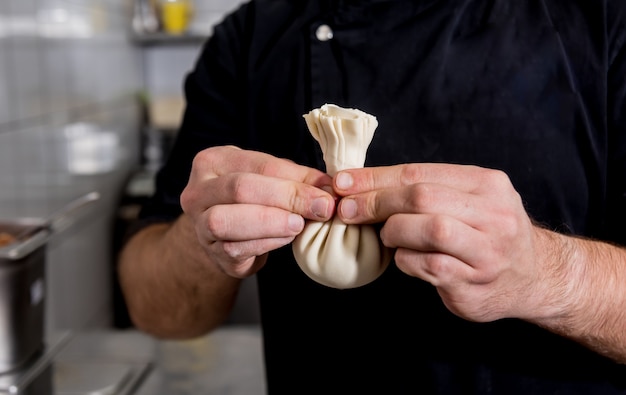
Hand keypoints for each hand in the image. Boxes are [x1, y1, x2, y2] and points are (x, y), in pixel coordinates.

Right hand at [181, 146, 334, 277]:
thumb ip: (297, 179)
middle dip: (287, 198)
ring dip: (272, 222)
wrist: (227, 235)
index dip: (296, 179)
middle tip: (321, 208)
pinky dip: (265, 243)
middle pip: (241, 188)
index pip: (259, 165)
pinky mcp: (210, 252)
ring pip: (228, 220)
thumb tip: (331, 187)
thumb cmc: (252, 200)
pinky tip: (285, 239)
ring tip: (299, 224)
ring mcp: (198, 224)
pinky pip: (234, 248)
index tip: (328, 192)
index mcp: (213, 161)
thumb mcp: (271, 180)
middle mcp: (198, 191)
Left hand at [333, 163, 570, 322]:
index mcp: (486, 183)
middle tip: (348, 209)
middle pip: (422, 197)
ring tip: (386, 236)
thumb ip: (427, 190)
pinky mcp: (476, 282)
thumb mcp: (470, 200)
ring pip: (430, 229)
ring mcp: (488, 250)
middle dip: (376, 201)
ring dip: (394, 231)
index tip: (343, 182)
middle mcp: (493, 213)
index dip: (375, 177)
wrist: (535, 277)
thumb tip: (361, 186)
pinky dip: (406, 260)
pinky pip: (429, 266)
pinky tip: (404, 259)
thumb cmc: (487, 234)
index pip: (419, 172)